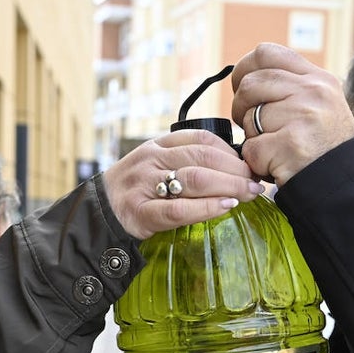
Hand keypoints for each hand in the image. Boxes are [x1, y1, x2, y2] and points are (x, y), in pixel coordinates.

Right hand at [103, 130, 263, 239]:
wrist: (97, 213)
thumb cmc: (135, 191)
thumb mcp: (156, 165)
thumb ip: (185, 161)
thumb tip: (232, 167)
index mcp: (157, 144)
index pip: (201, 138)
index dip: (231, 150)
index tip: (249, 164)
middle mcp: (151, 159)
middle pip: (203, 157)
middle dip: (236, 169)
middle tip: (256, 182)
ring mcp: (145, 184)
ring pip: (195, 178)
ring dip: (229, 186)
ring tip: (248, 194)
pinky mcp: (142, 213)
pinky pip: (179, 209)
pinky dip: (207, 208)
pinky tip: (226, 207)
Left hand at [231, 43, 353, 186]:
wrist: (346, 185)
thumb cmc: (325, 149)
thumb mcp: (321, 106)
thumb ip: (292, 88)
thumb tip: (247, 79)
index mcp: (318, 79)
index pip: (266, 54)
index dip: (244, 69)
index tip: (241, 87)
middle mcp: (313, 92)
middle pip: (250, 84)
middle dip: (240, 107)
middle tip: (250, 126)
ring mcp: (303, 117)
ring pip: (249, 118)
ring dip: (252, 138)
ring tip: (272, 149)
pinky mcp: (291, 145)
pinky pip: (251, 148)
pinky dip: (256, 162)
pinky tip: (275, 166)